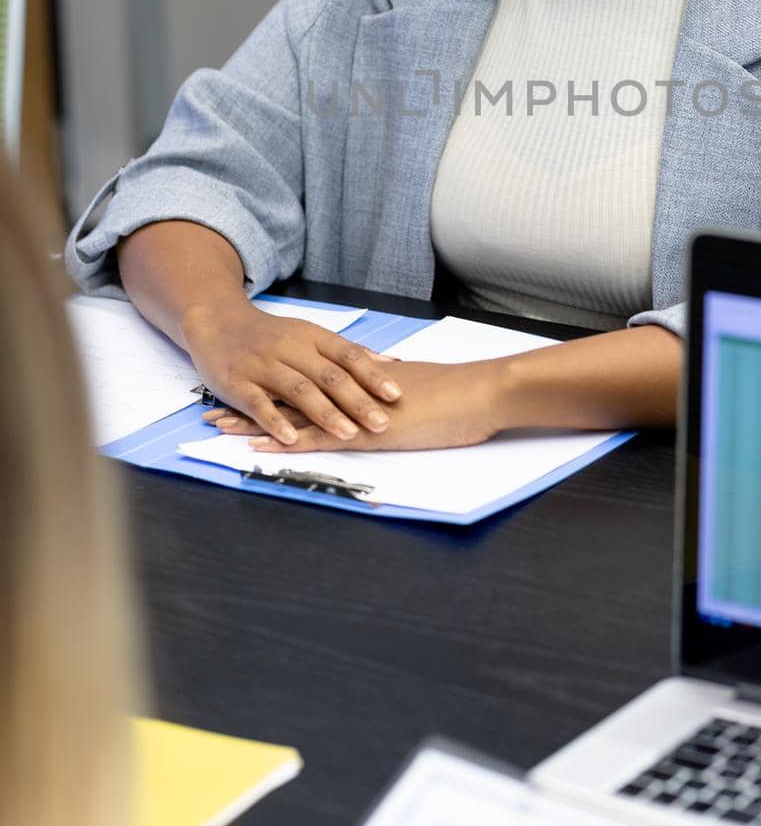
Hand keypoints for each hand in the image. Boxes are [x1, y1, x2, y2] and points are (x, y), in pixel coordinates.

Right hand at [181, 301, 402, 445]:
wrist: (217, 322)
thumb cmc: (270, 335)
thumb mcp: (310, 335)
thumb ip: (346, 352)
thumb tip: (389, 363)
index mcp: (312, 337)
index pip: (348, 355)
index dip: (372, 375)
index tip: (396, 394)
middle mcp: (290, 349)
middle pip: (329, 376)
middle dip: (357, 401)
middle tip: (382, 422)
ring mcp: (263, 366)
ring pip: (299, 390)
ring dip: (325, 413)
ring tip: (349, 434)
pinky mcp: (238, 384)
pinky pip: (258, 403)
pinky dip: (275, 421)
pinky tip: (291, 438)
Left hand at [203, 359, 507, 451]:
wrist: (480, 394)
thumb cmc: (460, 395)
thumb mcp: (418, 387)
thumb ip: (394, 384)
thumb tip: (383, 378)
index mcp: (361, 380)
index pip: (308, 380)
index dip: (274, 382)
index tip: (244, 383)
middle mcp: (351, 392)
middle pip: (290, 393)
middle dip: (251, 399)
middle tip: (214, 404)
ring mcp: (355, 412)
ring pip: (293, 414)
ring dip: (254, 420)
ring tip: (218, 424)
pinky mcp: (365, 433)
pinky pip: (315, 437)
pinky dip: (284, 442)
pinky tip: (256, 447)